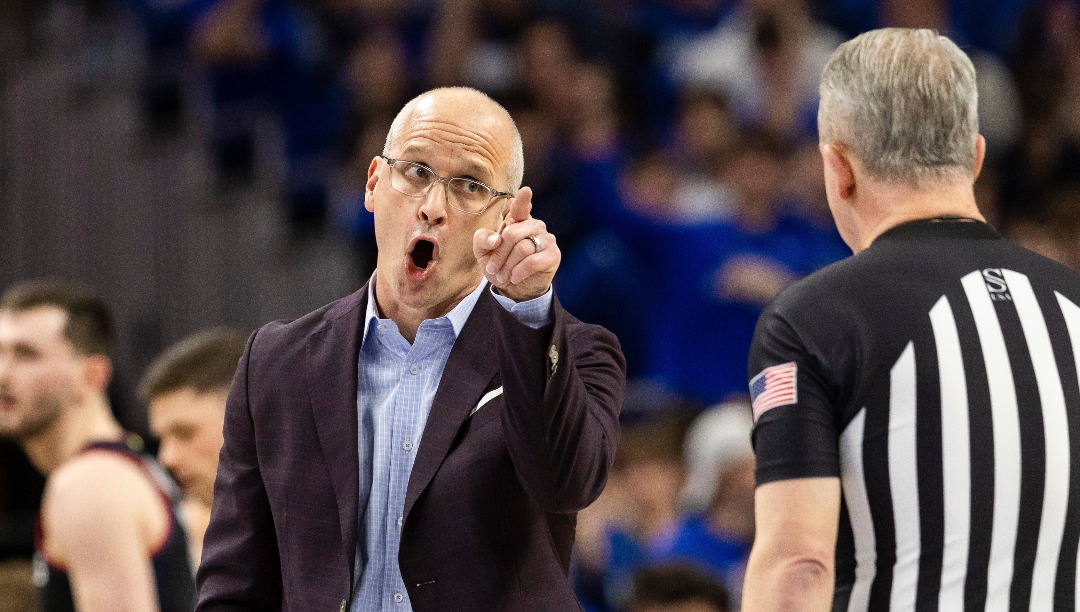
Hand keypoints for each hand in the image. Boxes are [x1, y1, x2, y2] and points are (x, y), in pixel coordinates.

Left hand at [473, 186, 560, 301]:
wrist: (514, 289)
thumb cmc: (499, 266)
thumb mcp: (483, 253)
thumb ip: (482, 240)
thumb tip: (495, 239)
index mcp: (518, 221)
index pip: (520, 207)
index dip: (523, 200)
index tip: (525, 191)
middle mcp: (534, 225)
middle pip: (512, 233)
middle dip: (498, 254)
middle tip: (493, 269)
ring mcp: (547, 238)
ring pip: (522, 249)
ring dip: (507, 266)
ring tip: (503, 276)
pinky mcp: (553, 255)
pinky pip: (532, 261)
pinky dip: (519, 272)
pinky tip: (514, 278)